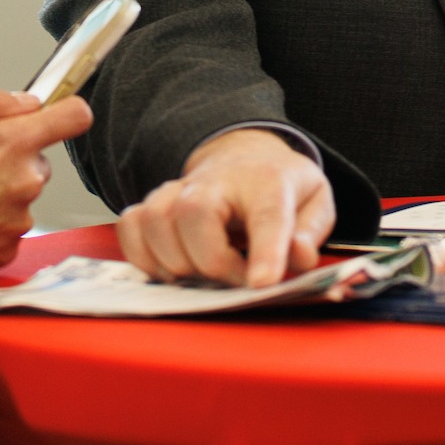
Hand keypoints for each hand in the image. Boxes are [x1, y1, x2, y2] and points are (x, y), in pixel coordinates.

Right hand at [0, 87, 91, 281]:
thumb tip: (28, 103)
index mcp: (14, 143)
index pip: (72, 117)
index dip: (66, 115)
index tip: (59, 117)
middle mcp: (26, 181)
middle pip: (38, 164)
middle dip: (15, 164)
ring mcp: (20, 219)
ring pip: (21, 200)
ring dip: (0, 199)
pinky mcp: (7, 250)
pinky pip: (8, 233)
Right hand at [115, 128, 334, 288]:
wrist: (245, 161)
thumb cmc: (279, 189)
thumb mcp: (314, 202)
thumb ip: (310, 232)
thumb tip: (299, 256)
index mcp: (268, 181)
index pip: (267, 214)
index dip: (265, 251)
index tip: (261, 283)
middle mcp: (215, 180)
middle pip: (194, 213)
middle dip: (211, 262)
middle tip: (235, 280)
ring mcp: (177, 189)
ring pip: (155, 222)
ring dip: (177, 264)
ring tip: (204, 275)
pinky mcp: (151, 204)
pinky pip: (130, 228)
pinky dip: (144, 258)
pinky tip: (171, 269)